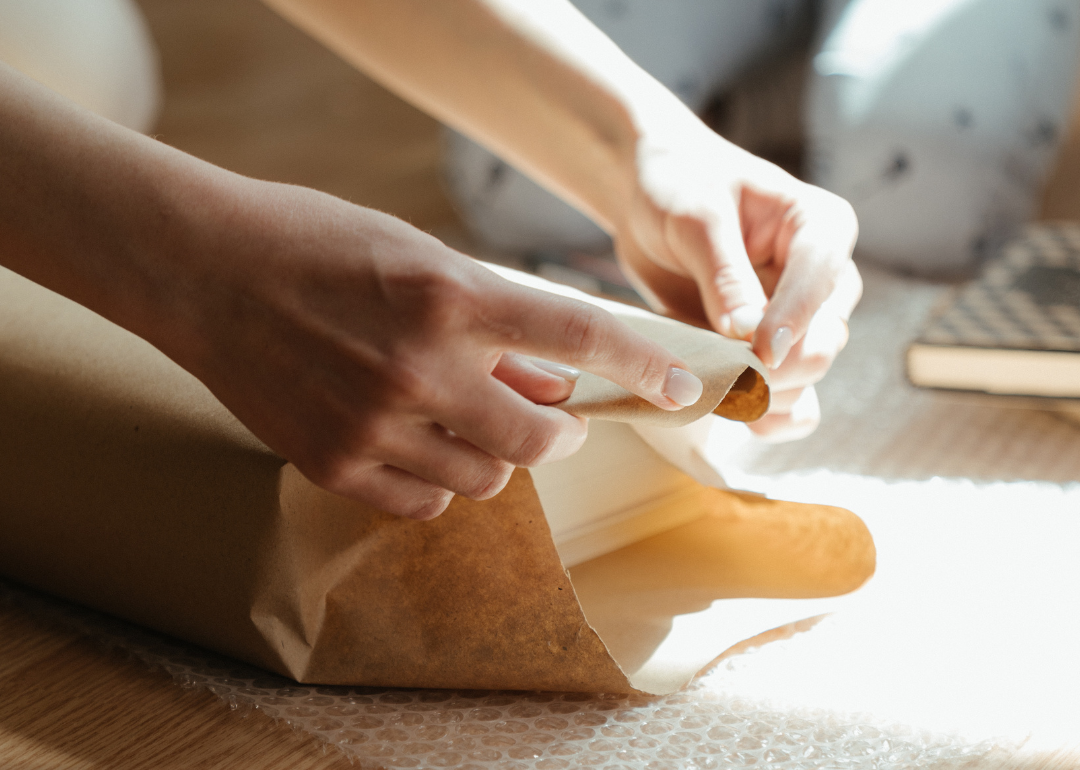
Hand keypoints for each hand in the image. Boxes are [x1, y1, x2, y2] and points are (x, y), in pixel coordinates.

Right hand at [146, 178, 702, 518]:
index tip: (680, 386)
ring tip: (463, 419)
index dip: (640, 365)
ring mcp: (373, 423)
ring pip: (485, 480)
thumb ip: (493, 324)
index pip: (575, 336)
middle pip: (538, 441)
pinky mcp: (333, 464)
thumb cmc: (317, 242)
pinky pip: (423, 503)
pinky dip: (438, 480)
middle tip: (556, 421)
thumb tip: (552, 384)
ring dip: (495, 456)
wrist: (203, 269)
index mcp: (448, 295)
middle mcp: (419, 366)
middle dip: (562, 435)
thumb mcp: (419, 256)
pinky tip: (419, 444)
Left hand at [613, 126, 860, 440]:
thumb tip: (747, 336)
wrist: (649, 199)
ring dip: (765, 396)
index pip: (823, 282)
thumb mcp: (697, 217)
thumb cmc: (679, 186)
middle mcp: (823, 280)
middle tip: (725, 379)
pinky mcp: (768, 351)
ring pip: (806, 378)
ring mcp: (799, 320)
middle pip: (824, 343)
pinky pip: (788, 398)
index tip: (758, 351)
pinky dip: (766, 415)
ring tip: (716, 395)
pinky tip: (736, 417)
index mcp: (821, 228)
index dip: (792, 321)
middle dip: (777, 369)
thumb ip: (724, 274)